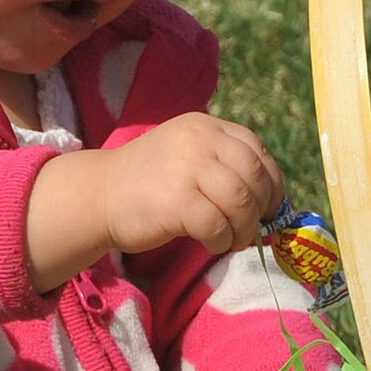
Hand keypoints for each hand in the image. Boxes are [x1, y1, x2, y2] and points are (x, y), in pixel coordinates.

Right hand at [24, 113, 282, 292]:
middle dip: (261, 209)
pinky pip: (218, 226)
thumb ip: (223, 163)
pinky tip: (212, 244)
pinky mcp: (177, 201)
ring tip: (233, 241)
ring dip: (244, 229)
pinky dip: (222, 241)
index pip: (256, 151)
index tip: (269, 207)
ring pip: (241, 203)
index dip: (271, 183)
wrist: (99, 194)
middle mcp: (200, 140)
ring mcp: (188, 168)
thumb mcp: (187, 155)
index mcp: (206, 127)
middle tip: (251, 229)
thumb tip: (270, 198)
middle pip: (254, 177)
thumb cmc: (148, 182)